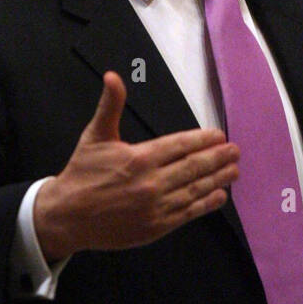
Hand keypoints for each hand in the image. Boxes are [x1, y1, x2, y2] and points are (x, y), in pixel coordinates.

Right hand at [34, 71, 239, 260]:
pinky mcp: (155, 227)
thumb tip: (113, 76)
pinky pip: (186, 213)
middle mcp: (152, 182)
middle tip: (236, 150)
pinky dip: (205, 204)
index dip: (202, 140)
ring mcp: (155, 207)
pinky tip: (219, 196)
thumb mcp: (95, 135)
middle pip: (193, 167)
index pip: (180, 145)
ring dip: (218, 179)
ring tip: (235, 170)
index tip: (219, 135)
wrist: (67, 217)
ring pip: (194, 190)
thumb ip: (110, 105)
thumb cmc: (82, 173)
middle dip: (217, 158)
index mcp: (140, 157)